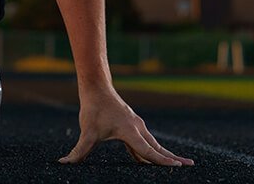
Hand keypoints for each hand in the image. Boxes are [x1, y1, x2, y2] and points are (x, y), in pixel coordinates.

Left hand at [58, 85, 192, 166]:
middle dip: (173, 158)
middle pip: (158, 147)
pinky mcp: (131, 125)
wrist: (96, 87)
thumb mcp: (86, 131)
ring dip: (165, 154)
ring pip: (153, 143)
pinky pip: (144, 141)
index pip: (149, 151)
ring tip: (178, 163)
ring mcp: (136, 125)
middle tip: (190, 165)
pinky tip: (150, 160)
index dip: (161, 161)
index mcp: (131, 131)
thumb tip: (64, 163)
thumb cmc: (93, 108)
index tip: (178, 167)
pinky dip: (151, 150)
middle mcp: (138, 128)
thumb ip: (79, 151)